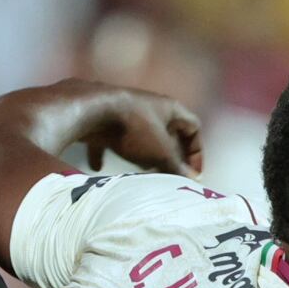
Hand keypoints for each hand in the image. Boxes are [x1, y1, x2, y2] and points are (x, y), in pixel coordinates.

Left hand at [79, 87, 204, 176]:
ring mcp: (125, 112)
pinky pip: (107, 138)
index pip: (194, 127)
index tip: (193, 174)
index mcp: (170, 108)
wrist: (91, 110)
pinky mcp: (102, 119)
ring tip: (141, 173)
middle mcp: (149, 106)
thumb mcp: (160, 151)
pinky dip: (104, 153)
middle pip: (166, 132)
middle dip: (168, 154)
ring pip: (138, 136)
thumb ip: (176, 167)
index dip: (197, 151)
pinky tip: (97, 168)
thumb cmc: (134, 128)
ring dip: (141, 154)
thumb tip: (191, 181)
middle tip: (167, 174)